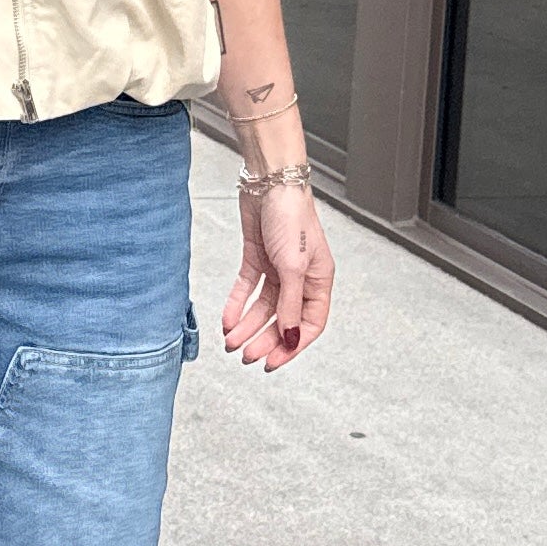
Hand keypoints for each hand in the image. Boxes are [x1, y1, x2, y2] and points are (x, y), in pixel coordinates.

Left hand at [222, 181, 333, 370]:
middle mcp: (300, 277)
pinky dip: (236, 305)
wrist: (269, 182)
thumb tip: (289, 337)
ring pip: (262, 307)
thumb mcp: (293, 266)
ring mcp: (278, 268)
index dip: (292, 345)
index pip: (309, 324)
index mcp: (319, 280)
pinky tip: (227, 320)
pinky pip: (246, 289)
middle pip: (282, 319)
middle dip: (264, 340)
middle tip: (246, 357)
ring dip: (247, 326)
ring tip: (232, 343)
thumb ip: (289, 305)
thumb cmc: (292, 216)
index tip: (273, 362)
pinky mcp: (257, 258)